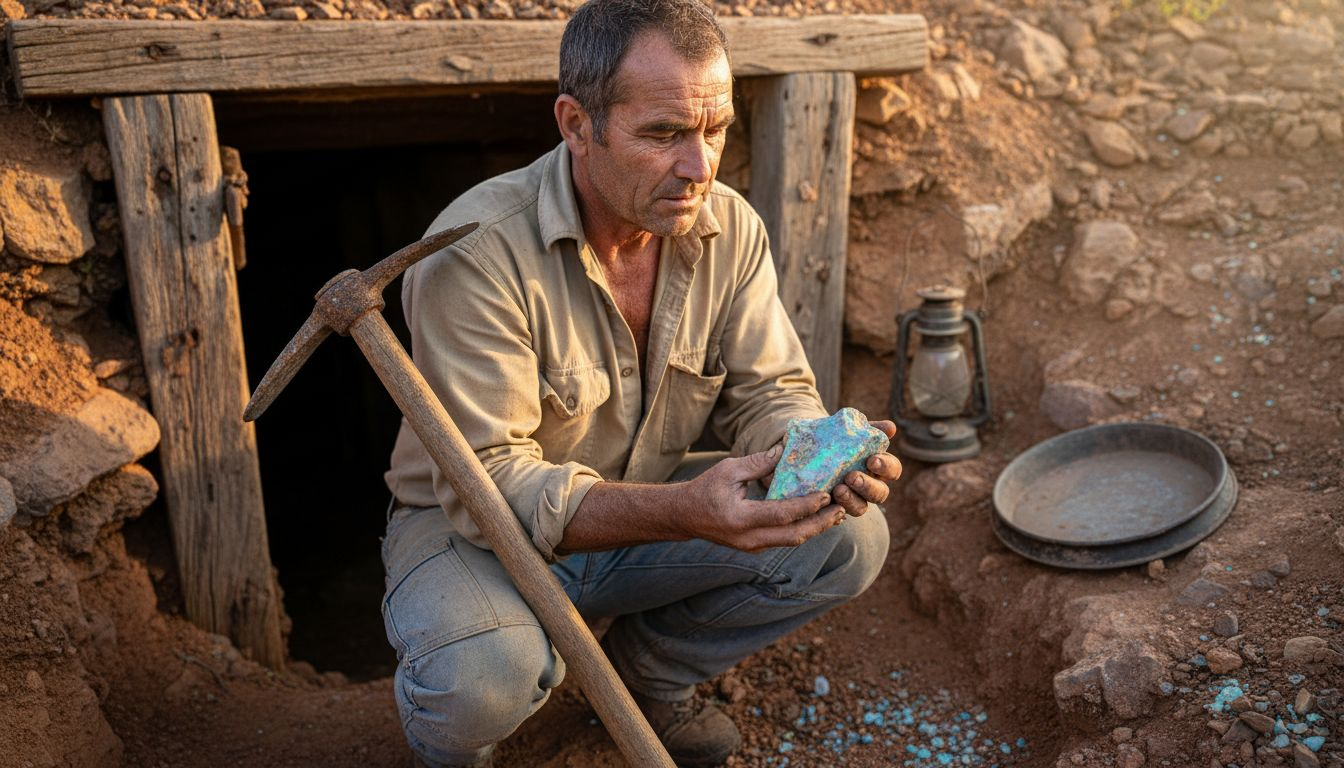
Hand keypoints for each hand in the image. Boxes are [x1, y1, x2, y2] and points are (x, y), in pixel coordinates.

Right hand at [685, 445, 843, 551]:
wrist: (684, 516)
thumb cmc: (704, 489)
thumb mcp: (728, 470)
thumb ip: (758, 463)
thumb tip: (785, 449)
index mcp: (740, 518)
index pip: (781, 514)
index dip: (806, 506)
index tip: (825, 494)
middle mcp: (748, 538)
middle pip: (794, 536)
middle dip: (821, 523)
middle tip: (841, 509)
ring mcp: (752, 546)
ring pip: (792, 541)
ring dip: (815, 528)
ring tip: (836, 514)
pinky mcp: (755, 547)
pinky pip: (784, 540)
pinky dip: (802, 529)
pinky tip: (816, 518)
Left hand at [832, 420, 902, 516]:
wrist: (805, 445)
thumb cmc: (833, 435)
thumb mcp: (848, 429)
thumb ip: (868, 429)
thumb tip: (890, 427)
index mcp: (878, 466)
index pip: (893, 469)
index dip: (886, 467)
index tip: (871, 460)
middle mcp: (869, 486)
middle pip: (880, 493)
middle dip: (867, 486)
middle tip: (851, 477)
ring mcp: (852, 499)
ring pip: (861, 508)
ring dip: (851, 501)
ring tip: (837, 490)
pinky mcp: (833, 508)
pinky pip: (837, 516)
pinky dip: (833, 512)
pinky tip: (825, 504)